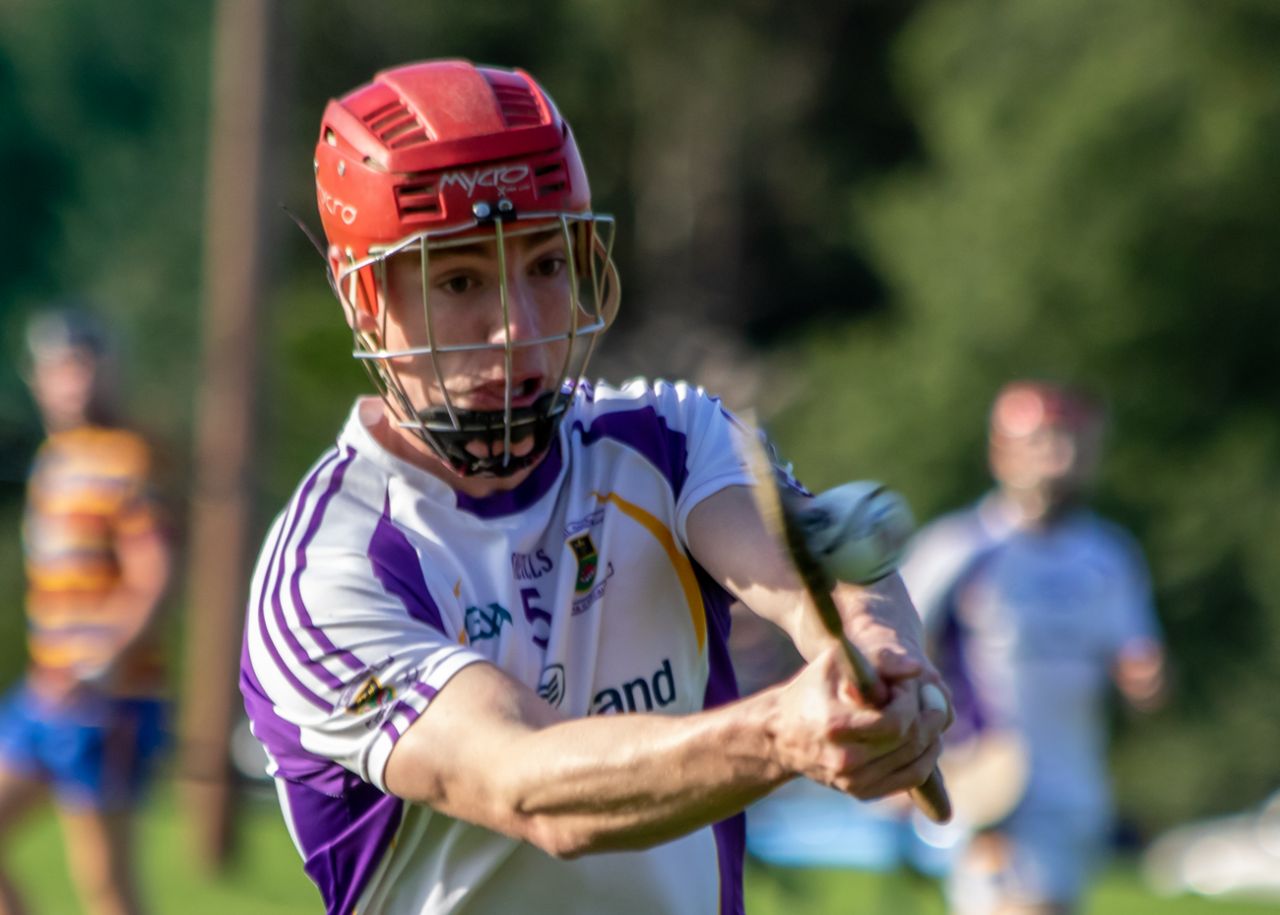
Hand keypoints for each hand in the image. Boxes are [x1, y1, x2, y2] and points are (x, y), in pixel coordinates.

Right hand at [768, 645, 947, 800]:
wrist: (781, 733)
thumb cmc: (812, 688)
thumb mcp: (835, 663)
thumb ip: (878, 660)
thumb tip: (918, 669)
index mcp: (835, 726)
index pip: (895, 722)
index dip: (910, 701)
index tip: (904, 685)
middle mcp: (844, 760)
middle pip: (910, 742)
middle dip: (927, 715)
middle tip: (927, 697)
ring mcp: (853, 781)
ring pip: (917, 763)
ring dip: (931, 735)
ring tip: (926, 713)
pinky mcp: (860, 792)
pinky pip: (910, 779)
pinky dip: (925, 757)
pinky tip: (923, 737)